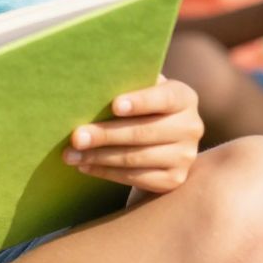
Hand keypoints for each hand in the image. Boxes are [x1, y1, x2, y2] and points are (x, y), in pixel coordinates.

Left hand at [63, 76, 204, 193]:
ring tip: (70, 154)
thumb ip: (127, 84)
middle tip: (76, 136)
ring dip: (99, 156)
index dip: (140, 102)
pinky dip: (106, 172)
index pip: (163, 98)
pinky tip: (85, 166)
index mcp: (184, 97)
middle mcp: (191, 126)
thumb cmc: (140, 108)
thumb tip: (95, 82)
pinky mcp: (174, 179)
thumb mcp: (140, 91)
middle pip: (144, 132)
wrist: (160, 143)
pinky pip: (135, 177)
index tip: (114, 105)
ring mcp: (185, 156)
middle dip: (106, 134)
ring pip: (136, 157)